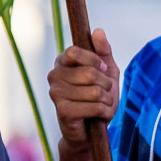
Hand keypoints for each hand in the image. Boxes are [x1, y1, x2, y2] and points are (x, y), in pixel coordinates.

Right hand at [48, 28, 119, 148]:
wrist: (90, 130)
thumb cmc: (97, 98)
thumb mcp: (106, 72)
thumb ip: (103, 52)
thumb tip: (98, 31)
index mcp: (62, 63)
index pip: (75, 51)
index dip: (94, 60)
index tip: (103, 69)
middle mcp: (54, 75)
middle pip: (90, 73)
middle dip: (106, 85)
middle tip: (103, 93)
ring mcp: (55, 93)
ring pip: (95, 91)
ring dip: (107, 101)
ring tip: (100, 105)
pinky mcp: (62, 110)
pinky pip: (95, 107)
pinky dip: (104, 112)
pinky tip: (98, 116)